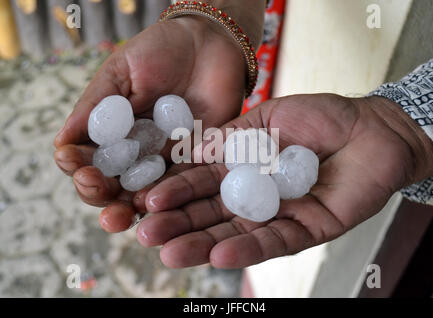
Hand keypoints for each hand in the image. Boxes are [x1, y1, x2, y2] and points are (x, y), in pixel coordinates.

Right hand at [53, 16, 246, 229]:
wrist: (207, 44)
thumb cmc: (158, 51)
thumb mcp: (120, 73)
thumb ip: (94, 107)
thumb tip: (61, 142)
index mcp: (111, 132)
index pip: (87, 158)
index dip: (76, 164)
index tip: (69, 159)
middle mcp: (135, 152)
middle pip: (111, 184)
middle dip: (97, 191)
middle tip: (92, 186)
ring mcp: (164, 159)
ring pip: (142, 193)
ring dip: (127, 207)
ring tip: (118, 212)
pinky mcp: (195, 160)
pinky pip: (180, 184)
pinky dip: (166, 196)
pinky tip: (153, 202)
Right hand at [132, 94, 432, 267]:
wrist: (372, 129)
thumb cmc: (322, 117)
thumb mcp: (269, 117)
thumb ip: (231, 137)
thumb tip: (188, 151)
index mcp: (241, 167)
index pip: (200, 182)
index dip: (173, 191)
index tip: (144, 199)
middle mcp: (254, 195)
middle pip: (211, 213)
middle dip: (178, 223)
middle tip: (146, 233)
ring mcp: (278, 215)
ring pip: (235, 234)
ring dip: (202, 243)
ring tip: (169, 252)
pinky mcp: (307, 230)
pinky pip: (274, 242)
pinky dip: (246, 249)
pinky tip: (219, 254)